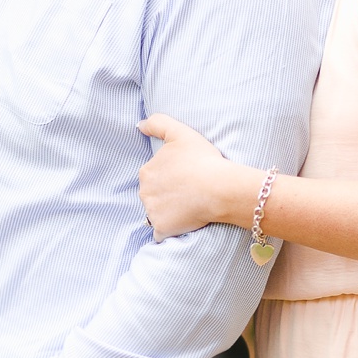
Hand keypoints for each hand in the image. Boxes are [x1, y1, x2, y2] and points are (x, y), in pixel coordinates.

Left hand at [138, 114, 250, 238]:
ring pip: (156, 214)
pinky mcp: (162, 229)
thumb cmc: (202, 159)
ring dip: (168, 213)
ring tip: (188, 207)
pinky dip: (170, 230)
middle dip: (166, 196)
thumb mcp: (179, 132)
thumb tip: (138, 125)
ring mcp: (152, 213)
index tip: (186, 177)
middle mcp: (144, 193)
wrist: (219, 188)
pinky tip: (184, 223)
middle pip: (152, 196)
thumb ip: (157, 123)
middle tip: (188, 193)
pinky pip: (161, 233)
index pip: (153, 177)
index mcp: (146, 171)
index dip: (170, 177)